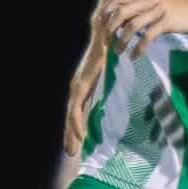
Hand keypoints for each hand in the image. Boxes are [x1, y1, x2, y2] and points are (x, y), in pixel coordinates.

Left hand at [61, 32, 108, 156]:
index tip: (76, 145)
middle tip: (71, 152)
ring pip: (72, 114)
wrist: (105, 36)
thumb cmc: (110, 54)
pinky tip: (81, 132)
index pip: (77, 113)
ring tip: (73, 148)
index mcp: (84, 88)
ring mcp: (78, 86)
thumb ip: (109, 87)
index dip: (75, 129)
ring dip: (72, 132)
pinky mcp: (82, 83)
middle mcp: (78, 88)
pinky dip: (77, 121)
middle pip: (71, 117)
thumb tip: (117, 101)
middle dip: (70, 135)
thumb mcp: (110, 76)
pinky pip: (77, 106)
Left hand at [96, 0, 187, 58]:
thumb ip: (142, 8)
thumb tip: (123, 20)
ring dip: (122, 40)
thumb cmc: (182, 9)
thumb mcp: (160, 4)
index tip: (99, 25)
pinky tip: (135, 56)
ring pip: (132, 24)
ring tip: (118, 51)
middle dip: (110, 28)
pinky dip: (139, 48)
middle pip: (121, 11)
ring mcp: (159, 9)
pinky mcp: (167, 21)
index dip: (106, 10)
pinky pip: (147, 36)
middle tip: (106, 42)